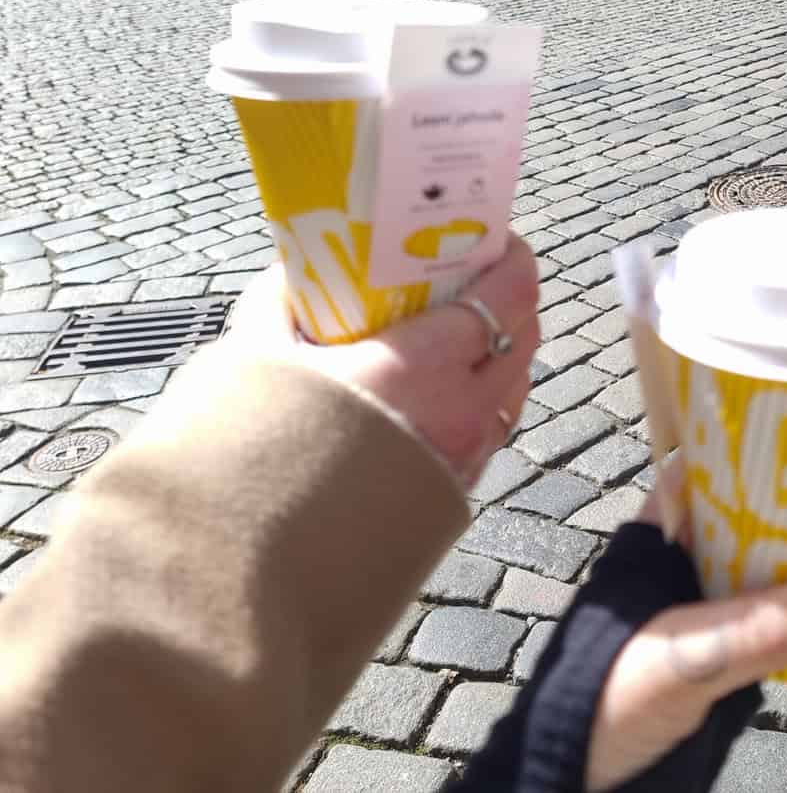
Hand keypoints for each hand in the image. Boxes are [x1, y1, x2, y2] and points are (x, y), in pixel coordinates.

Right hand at [227, 231, 538, 477]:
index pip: (506, 296)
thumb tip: (292, 271)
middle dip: (514, 300)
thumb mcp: (253, 357)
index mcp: (422, 367)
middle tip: (480, 278)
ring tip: (468, 334)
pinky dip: (485, 401)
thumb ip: (277, 303)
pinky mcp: (453, 496)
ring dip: (504, 353)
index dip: (514, 260)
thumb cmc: (247, 451)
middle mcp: (460, 413)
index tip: (501, 238)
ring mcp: (463, 459)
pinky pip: (491, 432)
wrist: (246, 565)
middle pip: (524, 338)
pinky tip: (446, 393)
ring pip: (514, 389)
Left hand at [585, 484, 786, 791]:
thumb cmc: (605, 700)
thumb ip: (765, 629)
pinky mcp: (719, 655)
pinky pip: (773, 616)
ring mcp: (701, 609)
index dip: (763, 446)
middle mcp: (680, 563)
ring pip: (767, 567)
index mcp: (654, 536)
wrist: (575, 780)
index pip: (711, 466)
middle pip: (752, 514)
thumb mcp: (687, 658)